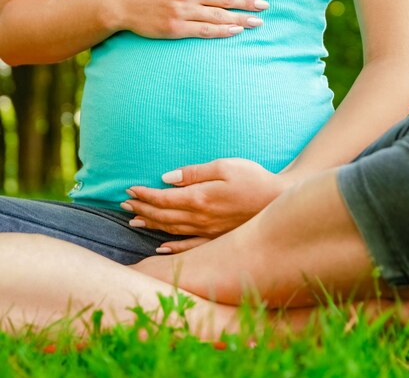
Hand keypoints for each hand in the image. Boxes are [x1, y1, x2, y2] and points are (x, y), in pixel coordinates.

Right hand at [108, 0, 268, 38]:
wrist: (122, 3)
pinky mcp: (175, 28)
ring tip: (257, 22)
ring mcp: (181, 10)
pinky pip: (204, 30)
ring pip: (218, 15)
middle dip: (248, 2)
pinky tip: (236, 30)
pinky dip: (222, 30)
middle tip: (265, 6)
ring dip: (241, 19)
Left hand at [121, 158, 285, 243]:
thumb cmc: (253, 178)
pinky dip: (173, 248)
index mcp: (200, 198)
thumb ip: (195, 173)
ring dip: (151, 225)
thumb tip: (167, 178)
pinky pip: (190, 246)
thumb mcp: (224, 166)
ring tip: (133, 221)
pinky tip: (161, 248)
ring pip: (172, 230)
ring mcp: (209, 231)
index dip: (145, 195)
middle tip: (124, 204)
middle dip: (142, 209)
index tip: (129, 189)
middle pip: (164, 216)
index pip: (164, 199)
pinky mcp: (218, 238)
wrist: (279, 201)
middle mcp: (201, 218)